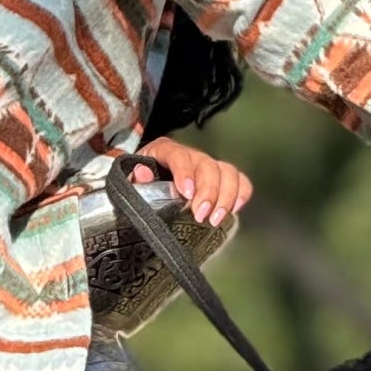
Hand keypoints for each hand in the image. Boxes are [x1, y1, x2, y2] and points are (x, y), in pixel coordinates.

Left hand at [133, 136, 253, 225]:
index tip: (187, 194)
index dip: (185, 173)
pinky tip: (233, 210)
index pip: (178, 155)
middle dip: (208, 192)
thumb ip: (134, 180)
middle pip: (207, 165)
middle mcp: (190, 155)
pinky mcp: (221, 178)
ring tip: (216, 219)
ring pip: (227, 171)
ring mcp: (207, 166)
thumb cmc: (139, 187)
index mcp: (165, 150)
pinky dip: (241, 193)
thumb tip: (142, 173)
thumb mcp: (129, 183)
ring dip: (226, 196)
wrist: (148, 189)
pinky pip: (239, 180)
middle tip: (201, 216)